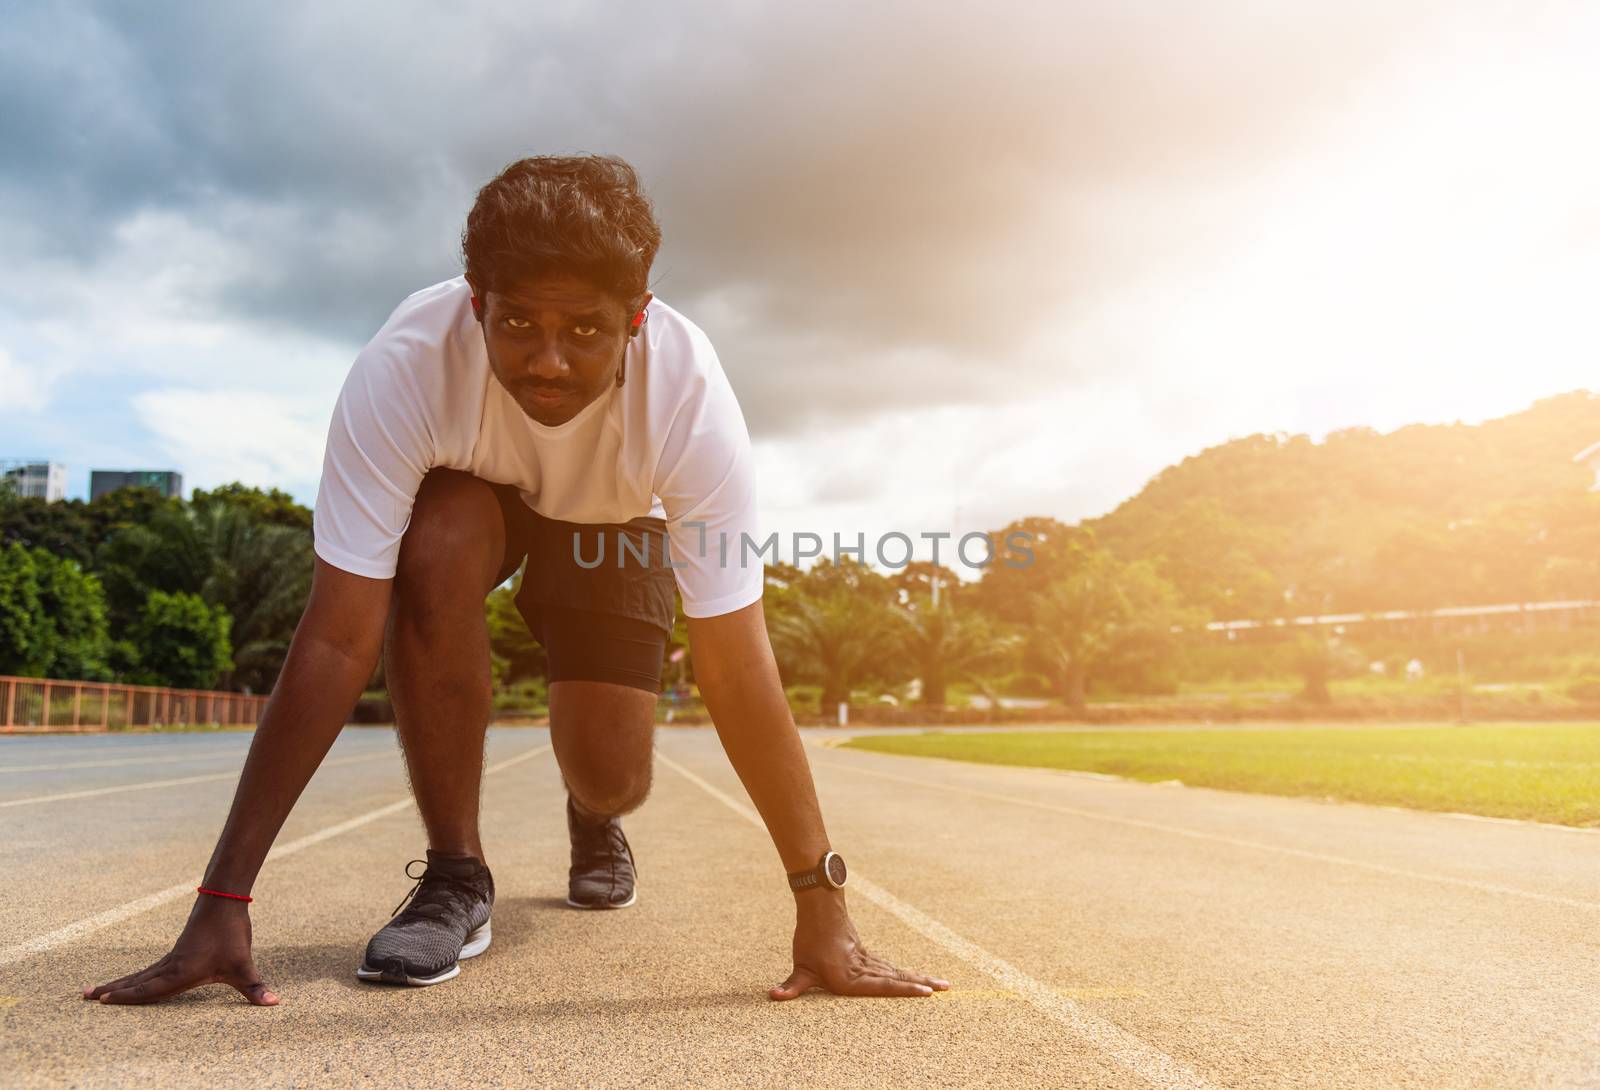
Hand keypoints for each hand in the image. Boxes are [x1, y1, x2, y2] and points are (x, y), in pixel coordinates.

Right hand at [83, 895, 277, 1005]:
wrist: (225, 900)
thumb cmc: (231, 934)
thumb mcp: (244, 965)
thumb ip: (255, 988)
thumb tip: (274, 1003)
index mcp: (180, 972)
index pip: (148, 989)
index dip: (127, 996)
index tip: (103, 1001)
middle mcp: (171, 965)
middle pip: (136, 981)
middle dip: (112, 990)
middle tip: (85, 997)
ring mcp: (172, 957)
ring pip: (140, 973)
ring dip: (118, 982)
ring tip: (94, 990)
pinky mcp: (177, 950)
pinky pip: (150, 967)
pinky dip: (134, 975)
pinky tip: (129, 980)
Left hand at [770, 890, 949, 999]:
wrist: (820, 907)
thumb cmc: (809, 938)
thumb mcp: (800, 966)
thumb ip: (793, 986)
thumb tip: (773, 996)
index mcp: (849, 977)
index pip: (881, 986)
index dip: (904, 990)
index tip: (926, 992)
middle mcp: (862, 969)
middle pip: (896, 978)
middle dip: (922, 985)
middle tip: (946, 988)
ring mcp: (867, 960)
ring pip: (897, 971)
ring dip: (919, 977)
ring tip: (942, 984)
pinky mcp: (866, 954)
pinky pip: (889, 966)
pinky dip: (904, 974)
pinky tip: (916, 978)